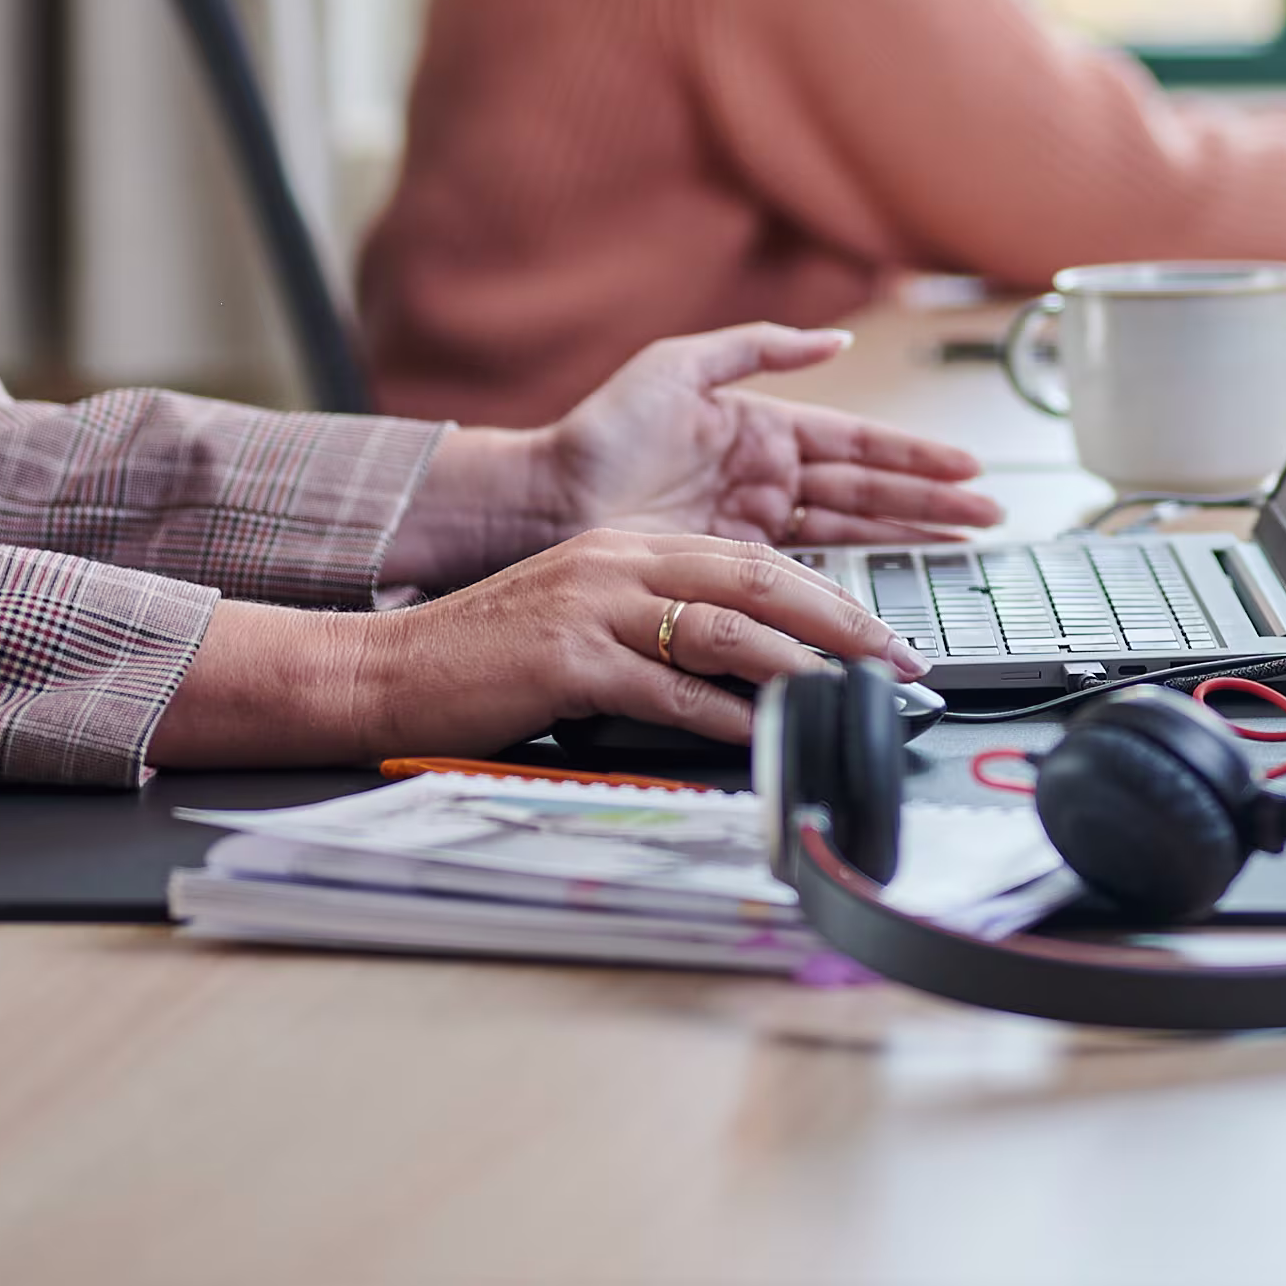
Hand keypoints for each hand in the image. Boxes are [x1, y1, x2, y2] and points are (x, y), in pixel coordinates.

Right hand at [161, 528, 921, 760]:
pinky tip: (765, 737)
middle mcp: (619, 562)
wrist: (387, 671)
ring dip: (801, 666)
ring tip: (852, 697)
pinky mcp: (570, 659)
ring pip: (727, 626)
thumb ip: (657, 634)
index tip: (878, 634)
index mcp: (628, 547)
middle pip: (759, 578)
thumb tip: (745, 680)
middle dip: (842, 621)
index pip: (752, 559)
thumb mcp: (582, 622)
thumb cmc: (484, 661)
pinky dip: (727, 715)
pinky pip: (670, 688)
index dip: (827, 598)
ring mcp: (594, 606)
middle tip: (898, 660)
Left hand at [374, 324, 1004, 587]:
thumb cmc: (601, 430)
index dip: (914, 456)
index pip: (856, 444)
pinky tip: (892, 582)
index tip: (965, 467)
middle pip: (868, 491)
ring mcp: (755, 526)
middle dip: (932, 501)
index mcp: (761, 430)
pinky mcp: (734, 566)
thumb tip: (835, 339)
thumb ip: (758, 346)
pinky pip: (808, 569)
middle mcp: (767, 481)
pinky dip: (855, 576)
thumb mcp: (679, 366)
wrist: (546, 500)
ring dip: (911, 534)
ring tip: (967, 541)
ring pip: (852, 531)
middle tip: (990, 514)